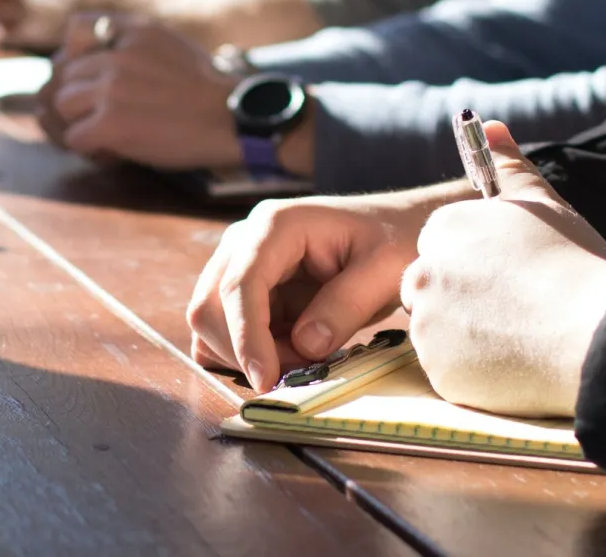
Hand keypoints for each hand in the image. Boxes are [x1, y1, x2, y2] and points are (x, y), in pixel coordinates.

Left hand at [40, 14, 240, 168]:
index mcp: (133, 30)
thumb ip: (134, 43)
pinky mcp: (110, 123)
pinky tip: (113, 152)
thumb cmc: (207, 89)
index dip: (76, 56)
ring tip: (107, 134)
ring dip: (81, 123)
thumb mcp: (171, 43)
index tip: (93, 76)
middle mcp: (117, 54)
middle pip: (66, 74)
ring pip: (63, 105)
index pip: (75, 30)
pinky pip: (75, 138)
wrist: (232, 119)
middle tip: (103, 117)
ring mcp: (111, 88)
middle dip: (80, 98)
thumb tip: (98, 57)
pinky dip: (90, 149)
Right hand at [187, 192, 443, 392]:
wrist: (396, 230)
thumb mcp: (384, 271)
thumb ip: (345, 306)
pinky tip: (285, 353)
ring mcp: (240, 264)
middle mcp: (245, 241)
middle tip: (300, 370)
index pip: (240, 284)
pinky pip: (222, 329)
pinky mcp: (245, 289)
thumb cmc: (394, 240)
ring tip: (301, 359)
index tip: (265, 379)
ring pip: (209, 322)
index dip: (246, 336)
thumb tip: (304, 346)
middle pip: (209, 305)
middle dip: (245, 350)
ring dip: (244, 354)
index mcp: (276, 226)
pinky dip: (244, 352)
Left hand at [402, 122, 605, 417]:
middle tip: (519, 310)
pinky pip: (452, 372)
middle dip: (467, 300)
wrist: (596, 333)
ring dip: (471, 336)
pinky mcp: (439, 372)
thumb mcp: (544, 204)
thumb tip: (488, 127)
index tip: (513, 277)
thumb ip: (508, 166)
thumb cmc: (575, 264)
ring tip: (524, 336)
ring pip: (440, 332)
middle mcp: (423, 274)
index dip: (481, 264)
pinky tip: (517, 364)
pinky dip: (478, 372)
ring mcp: (427, 326)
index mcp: (444, 229)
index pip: (444, 247)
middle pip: (434, 289)